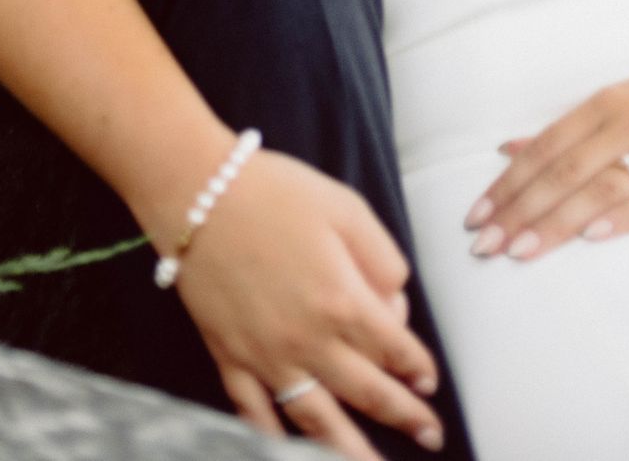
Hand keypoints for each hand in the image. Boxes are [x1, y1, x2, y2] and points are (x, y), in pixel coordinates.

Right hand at [175, 150, 441, 457]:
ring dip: (349, 450)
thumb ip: (383, 258)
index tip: (429, 384)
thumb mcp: (346, 208)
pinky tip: (289, 454)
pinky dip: (271, 439)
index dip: (418, 369)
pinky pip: (255, 412)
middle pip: (366, 392)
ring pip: (317, 420)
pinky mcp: (230, 357)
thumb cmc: (275, 192)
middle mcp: (309, 342)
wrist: (198, 193)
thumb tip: (395, 304)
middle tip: (430, 437)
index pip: (395, 350)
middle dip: (404, 417)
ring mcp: (267, 357)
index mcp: (343, 301)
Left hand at [463, 49, 628, 260]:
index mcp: (605, 106)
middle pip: (563, 173)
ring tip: (518, 249)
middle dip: (518, 211)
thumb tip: (508, 149)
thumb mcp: (619, 102)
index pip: (545, 151)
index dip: (508, 185)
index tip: (475, 217)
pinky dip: (622, 218)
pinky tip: (593, 237)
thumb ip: (566, 131)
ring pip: (599, 189)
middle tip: (482, 244)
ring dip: (555, 222)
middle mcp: (627, 125)